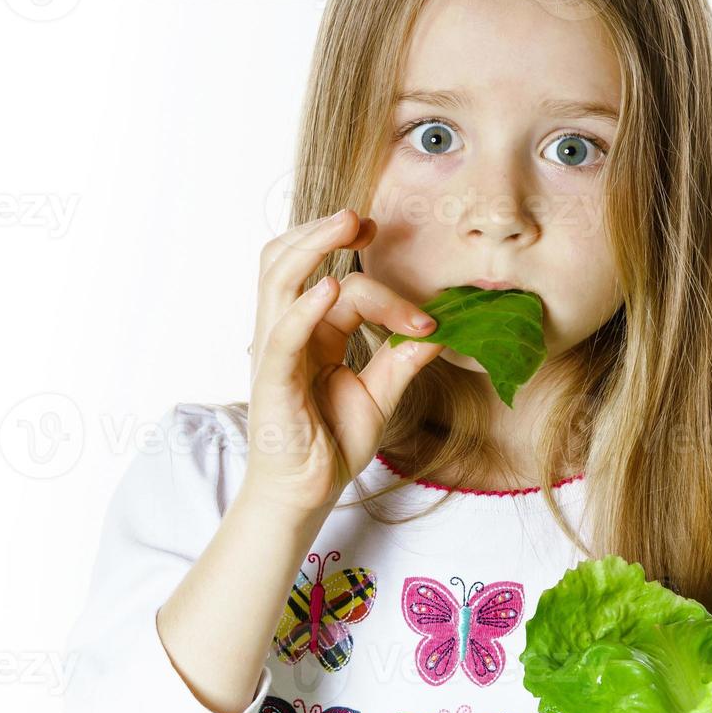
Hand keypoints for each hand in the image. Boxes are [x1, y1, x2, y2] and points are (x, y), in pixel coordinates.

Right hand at [242, 208, 443, 514]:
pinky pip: (282, 335)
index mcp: (313, 332)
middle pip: (290, 262)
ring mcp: (274, 352)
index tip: (430, 315)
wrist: (305, 495)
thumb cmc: (331, 444)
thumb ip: (402, 360)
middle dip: (322, 232)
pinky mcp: (270, 381)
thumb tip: (441, 331)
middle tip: (362, 218)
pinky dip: (304, 308)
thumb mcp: (379, 396)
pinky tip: (328, 288)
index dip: (389, 295)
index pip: (346, 291)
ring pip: (279, 280)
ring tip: (345, 224)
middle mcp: (288, 332)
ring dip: (311, 245)